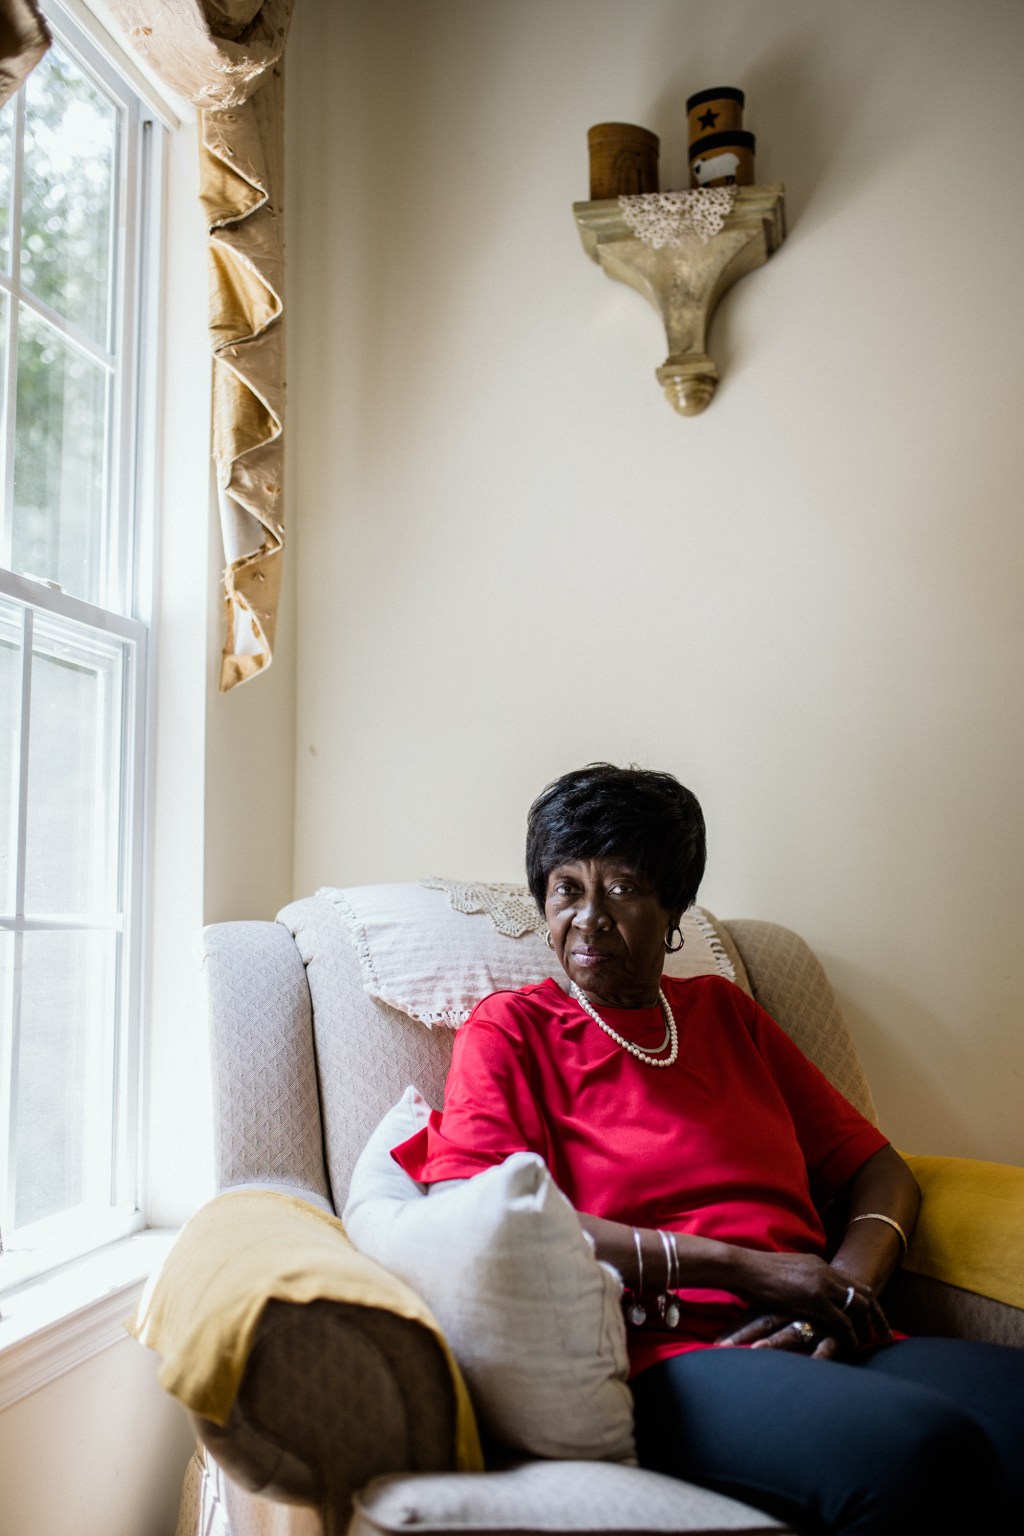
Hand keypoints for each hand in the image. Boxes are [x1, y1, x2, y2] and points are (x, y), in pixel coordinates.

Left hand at [715, 1312, 845, 1358]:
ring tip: (755, 1351)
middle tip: (723, 1348)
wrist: (849, 1290)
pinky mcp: (834, 1333)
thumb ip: (767, 1318)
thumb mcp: (789, 1307)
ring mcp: (813, 1321)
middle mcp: (794, 1312)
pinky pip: (828, 1344)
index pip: (753, 1317)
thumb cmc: (815, 1303)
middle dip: (743, 1335)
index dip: (735, 1330)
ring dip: (773, 1342)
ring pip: (791, 1333)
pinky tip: (813, 1362)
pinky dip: (821, 1353)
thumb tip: (736, 1334)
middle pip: (764, 1322)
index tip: (715, 1345)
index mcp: (781, 1305)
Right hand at [730, 1250, 891, 1351]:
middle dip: (876, 1311)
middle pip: (862, 1290)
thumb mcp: (785, 1272)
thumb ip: (799, 1280)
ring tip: (875, 1338)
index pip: (850, 1281)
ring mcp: (821, 1284)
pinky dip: (851, 1334)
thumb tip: (801, 1292)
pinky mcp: (814, 1299)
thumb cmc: (755, 1272)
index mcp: (818, 1264)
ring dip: (868, 1322)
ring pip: (857, 1304)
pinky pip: (842, 1320)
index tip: (873, 1313)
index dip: (864, 1298)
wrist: (743, 1267)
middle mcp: (824, 1271)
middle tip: (884, 1329)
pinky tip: (854, 1345)